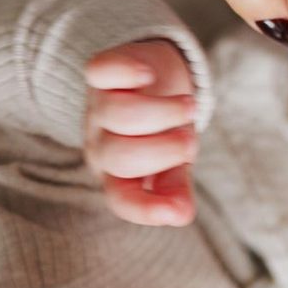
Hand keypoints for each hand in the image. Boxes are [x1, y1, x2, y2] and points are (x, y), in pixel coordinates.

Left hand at [84, 39, 197, 225]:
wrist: (154, 82)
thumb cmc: (164, 132)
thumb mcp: (174, 164)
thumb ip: (176, 189)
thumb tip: (182, 215)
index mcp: (120, 176)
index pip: (123, 200)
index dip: (146, 210)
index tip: (180, 211)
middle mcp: (103, 146)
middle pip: (120, 156)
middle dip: (164, 149)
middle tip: (190, 139)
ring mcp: (98, 108)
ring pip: (117, 114)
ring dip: (163, 109)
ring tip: (189, 105)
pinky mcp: (100, 74)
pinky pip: (100, 72)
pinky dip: (127, 72)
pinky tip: (148, 75)